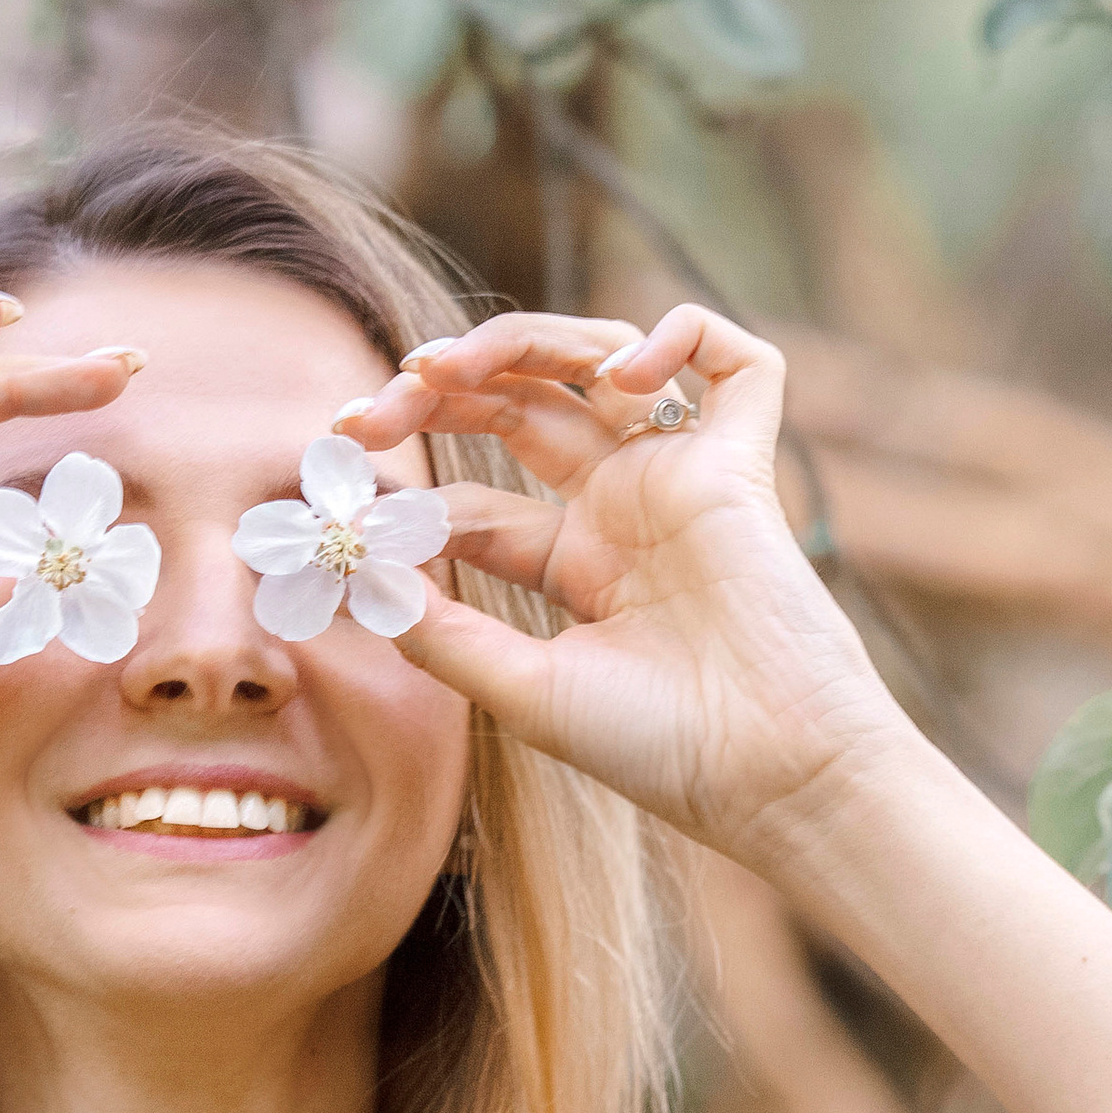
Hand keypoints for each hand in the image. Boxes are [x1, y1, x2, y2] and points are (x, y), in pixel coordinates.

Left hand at [337, 304, 918, 864]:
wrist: (768, 776)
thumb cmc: (657, 747)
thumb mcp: (522, 689)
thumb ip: (441, 634)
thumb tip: (360, 575)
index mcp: (569, 563)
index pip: (469, 502)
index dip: (405, 498)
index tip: (343, 509)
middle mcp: (621, 508)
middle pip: (521, 406)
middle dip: (439, 391)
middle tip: (370, 408)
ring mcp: (679, 479)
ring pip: (601, 359)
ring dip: (518, 342)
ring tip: (445, 364)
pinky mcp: (743, 465)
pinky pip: (740, 364)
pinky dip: (682, 336)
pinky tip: (617, 377)